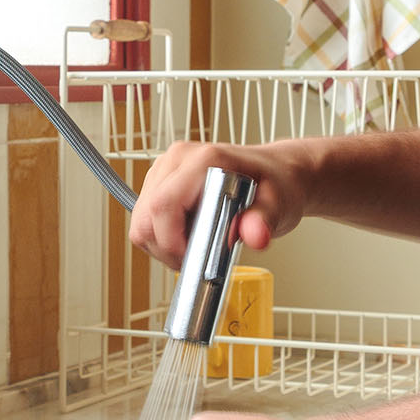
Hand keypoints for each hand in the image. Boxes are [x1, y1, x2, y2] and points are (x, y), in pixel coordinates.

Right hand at [129, 138, 315, 269]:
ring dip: (163, 243)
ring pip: (141, 219)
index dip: (172, 242)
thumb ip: (264, 220)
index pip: (163, 205)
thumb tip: (254, 235)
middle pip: (145, 215)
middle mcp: (178, 159)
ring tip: (194, 247)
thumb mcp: (279, 205)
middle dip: (165, 247)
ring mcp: (166, 169)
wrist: (277, 173)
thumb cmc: (276, 184)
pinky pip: (145, 217)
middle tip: (194, 258)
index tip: (194, 260)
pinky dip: (162, 236)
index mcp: (204, 160)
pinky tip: (188, 236)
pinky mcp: (161, 181)